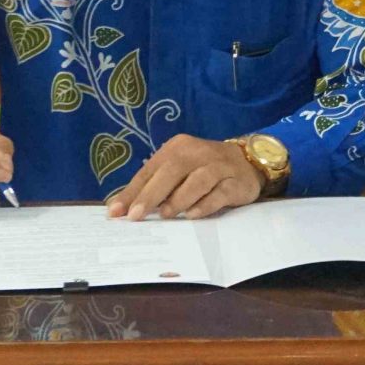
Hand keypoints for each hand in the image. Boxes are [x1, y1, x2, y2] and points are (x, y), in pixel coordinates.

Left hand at [106, 134, 261, 220]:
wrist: (247, 162)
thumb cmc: (203, 170)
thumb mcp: (177, 173)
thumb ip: (152, 187)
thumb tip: (119, 208)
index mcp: (177, 148)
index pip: (150, 170)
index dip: (132, 191)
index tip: (116, 212)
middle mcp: (197, 153)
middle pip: (172, 171)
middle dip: (151, 195)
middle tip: (136, 216)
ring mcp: (218, 166)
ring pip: (197, 181)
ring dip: (178, 199)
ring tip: (164, 215)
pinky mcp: (235, 182)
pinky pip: (219, 193)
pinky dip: (205, 204)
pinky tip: (192, 215)